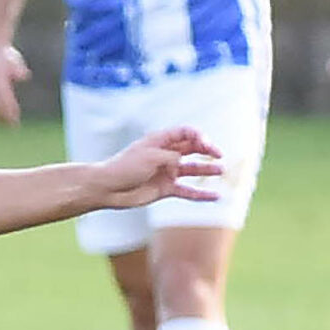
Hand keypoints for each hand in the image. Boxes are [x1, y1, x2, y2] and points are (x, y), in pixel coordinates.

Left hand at [94, 126, 222, 207]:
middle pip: (192, 149)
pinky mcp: (165, 189)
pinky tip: (215, 197)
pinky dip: (201, 194)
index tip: (205, 143)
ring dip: (206, 169)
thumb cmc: (126, 167)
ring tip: (221, 170)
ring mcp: (166, 172)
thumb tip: (185, 161)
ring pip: (192, 169)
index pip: (185, 133)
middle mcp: (166, 155)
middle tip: (218, 155)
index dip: (198, 136)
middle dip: (207, 150)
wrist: (109, 189)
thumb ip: (172, 157)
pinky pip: (187, 191)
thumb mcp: (151, 157)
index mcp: (160, 141)